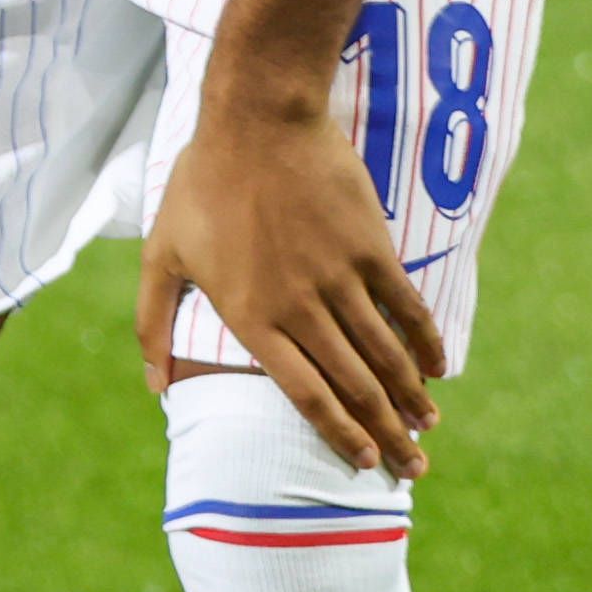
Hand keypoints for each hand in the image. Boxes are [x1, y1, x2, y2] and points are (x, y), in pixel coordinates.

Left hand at [141, 81, 445, 474]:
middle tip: (412, 468)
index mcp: (250, 316)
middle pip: (354, 387)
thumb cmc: (201, 187)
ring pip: (385, 355)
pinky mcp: (372, 249)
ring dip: (413, 397)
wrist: (257, 122)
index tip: (362, 465)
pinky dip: (427, 343)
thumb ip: (153, 324)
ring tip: (429, 428)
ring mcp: (340, 278)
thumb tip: (154, 386)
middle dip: (387, 433)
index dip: (339, 436)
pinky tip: (439, 370)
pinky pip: (407, 308)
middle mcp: (300, 306)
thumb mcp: (161, 256)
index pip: (304, 395)